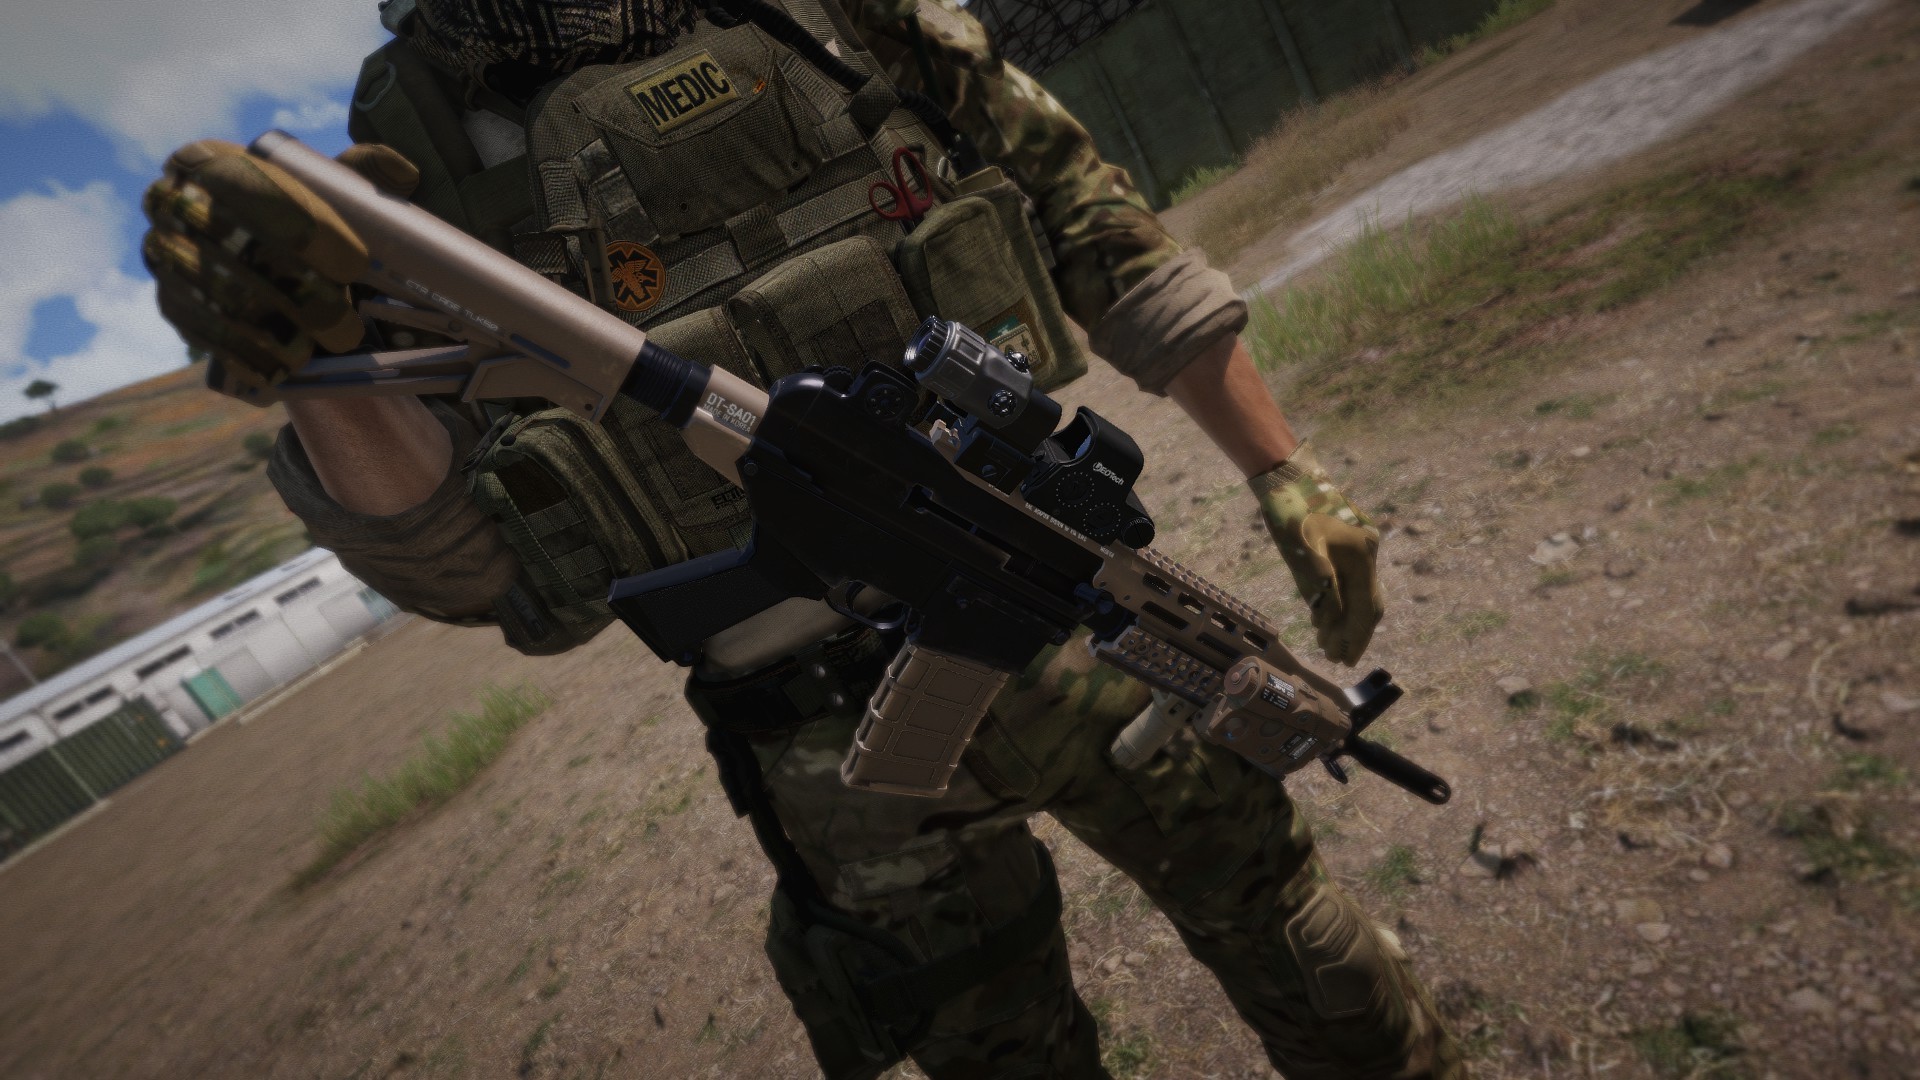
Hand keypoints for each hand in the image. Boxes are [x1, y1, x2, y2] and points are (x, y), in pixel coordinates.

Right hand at [141, 141, 417, 403]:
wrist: (250, 256)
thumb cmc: (297, 214)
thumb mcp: (326, 185)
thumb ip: (359, 174)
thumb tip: (400, 171)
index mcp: (211, 161)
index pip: (257, 189)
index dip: (308, 229)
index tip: (356, 264)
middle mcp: (174, 205)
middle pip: (241, 253)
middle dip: (302, 295)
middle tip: (350, 326)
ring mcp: (165, 256)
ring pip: (222, 299)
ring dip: (280, 333)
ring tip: (325, 350)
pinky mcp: (171, 302)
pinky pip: (206, 334)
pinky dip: (250, 356)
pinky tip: (286, 369)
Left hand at [1250, 442, 1383, 665]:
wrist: (1285, 476)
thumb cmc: (1290, 507)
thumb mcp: (1301, 544)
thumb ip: (1318, 580)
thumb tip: (1329, 619)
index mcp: (1361, 553)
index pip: (1365, 605)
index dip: (1356, 635)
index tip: (1347, 659)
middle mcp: (1366, 554)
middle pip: (1367, 605)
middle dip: (1354, 634)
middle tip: (1338, 660)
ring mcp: (1358, 551)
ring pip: (1359, 596)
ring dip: (1346, 623)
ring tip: (1328, 647)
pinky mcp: (1345, 549)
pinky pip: (1348, 584)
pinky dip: (1339, 605)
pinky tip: (1324, 621)